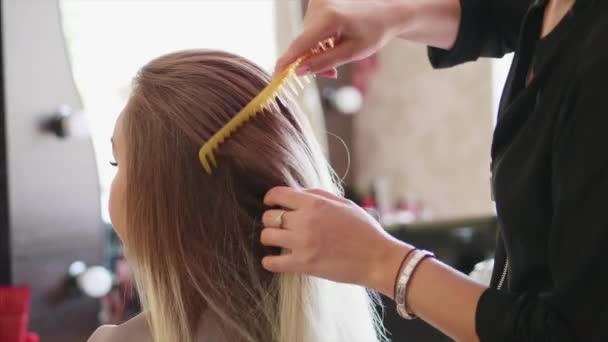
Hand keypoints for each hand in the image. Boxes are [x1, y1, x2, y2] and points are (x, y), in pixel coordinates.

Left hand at [260, 187, 411, 296]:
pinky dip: (269, 262)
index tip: (270, 203)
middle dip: (271, 220)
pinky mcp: (304, 265)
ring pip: (267, 237)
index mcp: (315, 203)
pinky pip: (272, 263)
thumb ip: (317, 195)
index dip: (270, 198)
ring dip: (270, 238)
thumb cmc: (364, 229)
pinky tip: (275, 261)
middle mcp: (305, 221)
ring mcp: (303, 243)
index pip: (278, 195)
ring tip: (278, 241)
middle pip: (268, 217)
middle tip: (279, 226)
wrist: (378, 258)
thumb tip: (296, 193)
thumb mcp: (343, 204)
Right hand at [275, 0, 410, 76]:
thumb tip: (299, 71)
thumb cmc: (374, 32)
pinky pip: (310, 28)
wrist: (387, 10)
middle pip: (303, 43)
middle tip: (331, 73)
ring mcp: (317, 2)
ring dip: (316, 51)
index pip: (300, 44)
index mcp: (329, 18)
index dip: (286, 62)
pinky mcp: (317, 2)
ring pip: (306, 37)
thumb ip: (324, 62)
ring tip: (338, 51)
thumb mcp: (352, 52)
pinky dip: (319, 39)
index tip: (276, 77)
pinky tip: (335, 39)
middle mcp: (319, 6)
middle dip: (311, 61)